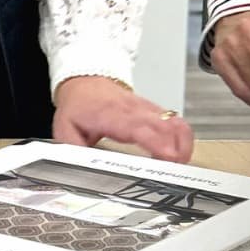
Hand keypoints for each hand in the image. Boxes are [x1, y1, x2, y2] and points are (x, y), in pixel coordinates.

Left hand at [52, 77, 194, 161]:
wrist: (83, 80)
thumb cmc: (78, 105)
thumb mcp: (66, 128)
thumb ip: (73, 150)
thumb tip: (78, 168)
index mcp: (110, 115)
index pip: (137, 127)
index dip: (156, 141)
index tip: (168, 157)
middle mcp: (132, 110)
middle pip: (164, 125)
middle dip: (176, 148)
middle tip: (177, 170)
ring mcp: (146, 108)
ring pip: (174, 121)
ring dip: (183, 143)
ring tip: (181, 164)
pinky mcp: (154, 110)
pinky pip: (176, 121)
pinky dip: (183, 138)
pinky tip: (180, 154)